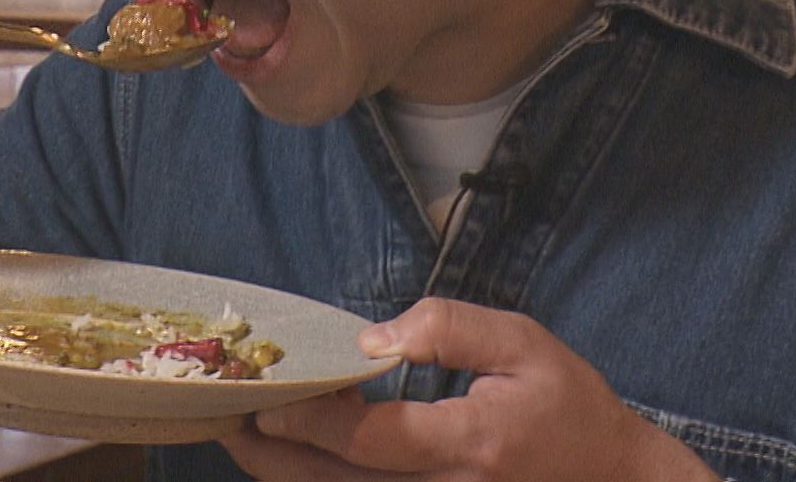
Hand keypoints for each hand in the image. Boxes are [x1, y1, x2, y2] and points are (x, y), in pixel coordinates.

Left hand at [220, 298, 717, 480]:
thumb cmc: (570, 409)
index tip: (262, 400)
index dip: (308, 421)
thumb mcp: (525, 345)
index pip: (368, 440)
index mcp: (467, 444)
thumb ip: (452, 329)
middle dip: (272, 456)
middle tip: (225, 424)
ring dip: (287, 474)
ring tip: (245, 440)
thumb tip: (378, 336)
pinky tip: (298, 459)